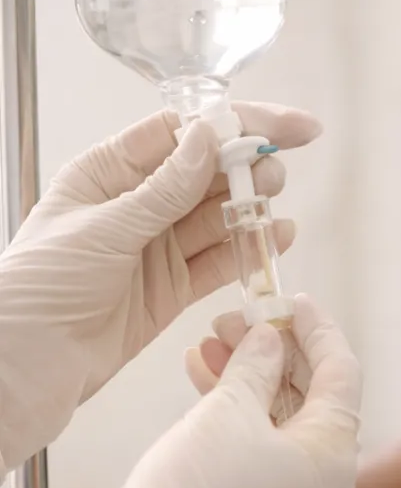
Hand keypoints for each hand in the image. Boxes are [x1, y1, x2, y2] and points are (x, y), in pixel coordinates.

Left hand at [0, 102, 319, 471]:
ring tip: (278, 199)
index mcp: (109, 173)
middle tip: (277, 171)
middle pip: (206, 173)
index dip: (233, 124)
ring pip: (218, 216)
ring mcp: (159, 247)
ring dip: (252, 205)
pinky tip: (277, 236)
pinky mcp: (175, 287)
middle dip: (248, 166)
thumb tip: (209, 139)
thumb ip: (163, 189)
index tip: (282, 126)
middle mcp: (138, 205)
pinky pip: (221, 261)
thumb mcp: (104, 228)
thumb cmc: (41, 287)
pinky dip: (250, 248)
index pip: (181, 134)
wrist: (32, 363)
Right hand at [55, 294, 361, 487]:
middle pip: (314, 406)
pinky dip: (245, 431)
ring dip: (251, 390)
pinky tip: (207, 392)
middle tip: (235, 323)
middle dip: (274, 358)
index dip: (317, 332)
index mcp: (336, 460)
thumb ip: (255, 367)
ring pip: (286, 436)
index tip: (293, 302)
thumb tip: (270, 341)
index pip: (342, 376)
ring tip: (208, 349)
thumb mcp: (226, 414)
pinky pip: (270, 467)